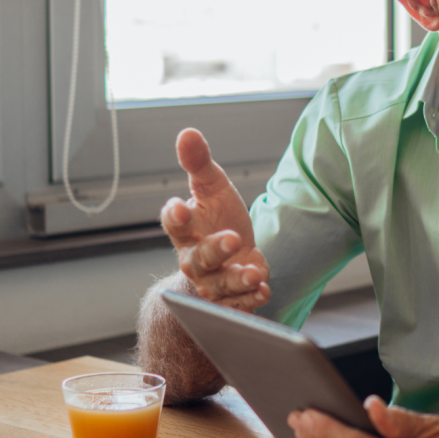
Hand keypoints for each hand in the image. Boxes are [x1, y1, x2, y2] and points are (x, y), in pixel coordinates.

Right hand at [160, 128, 270, 311]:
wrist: (233, 255)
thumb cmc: (218, 218)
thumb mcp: (213, 188)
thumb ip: (199, 163)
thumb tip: (188, 132)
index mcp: (186, 230)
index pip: (174, 223)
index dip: (175, 216)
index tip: (180, 206)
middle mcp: (195, 259)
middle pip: (198, 259)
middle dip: (215, 250)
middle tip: (233, 238)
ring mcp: (213, 282)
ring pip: (220, 285)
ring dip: (237, 280)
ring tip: (254, 273)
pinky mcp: (232, 299)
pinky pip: (238, 305)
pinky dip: (251, 300)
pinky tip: (263, 290)